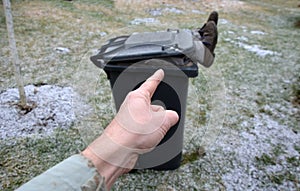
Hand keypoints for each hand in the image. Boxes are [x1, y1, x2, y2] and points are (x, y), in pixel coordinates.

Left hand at [82, 69, 178, 188]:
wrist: (117, 151)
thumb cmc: (132, 134)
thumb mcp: (161, 122)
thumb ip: (171, 116)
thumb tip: (172, 117)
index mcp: (138, 97)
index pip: (151, 83)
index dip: (157, 77)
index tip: (159, 72)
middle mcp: (132, 106)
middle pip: (154, 106)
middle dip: (160, 115)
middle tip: (161, 123)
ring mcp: (130, 119)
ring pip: (150, 120)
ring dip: (154, 127)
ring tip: (150, 135)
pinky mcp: (129, 130)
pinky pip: (145, 130)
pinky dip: (148, 135)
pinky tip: (147, 141)